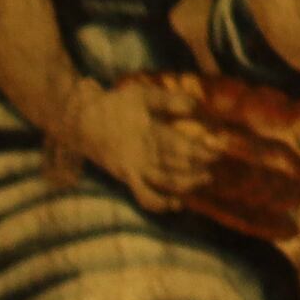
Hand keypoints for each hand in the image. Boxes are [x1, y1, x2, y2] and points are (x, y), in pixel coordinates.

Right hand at [66, 72, 214, 210]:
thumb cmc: (114, 105)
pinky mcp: (126, 178)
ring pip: (165, 183)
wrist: (80, 122)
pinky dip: (160, 204)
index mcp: (149, 132)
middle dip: (200, 168)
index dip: (203, 152)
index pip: (183, 147)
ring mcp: (133, 169)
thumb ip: (170, 100)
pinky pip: (144, 197)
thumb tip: (197, 106)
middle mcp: (143, 154)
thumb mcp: (142, 94)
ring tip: (203, 180)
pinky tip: (175, 204)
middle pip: (178, 166)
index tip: (219, 150)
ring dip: (187, 185)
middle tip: (215, 165)